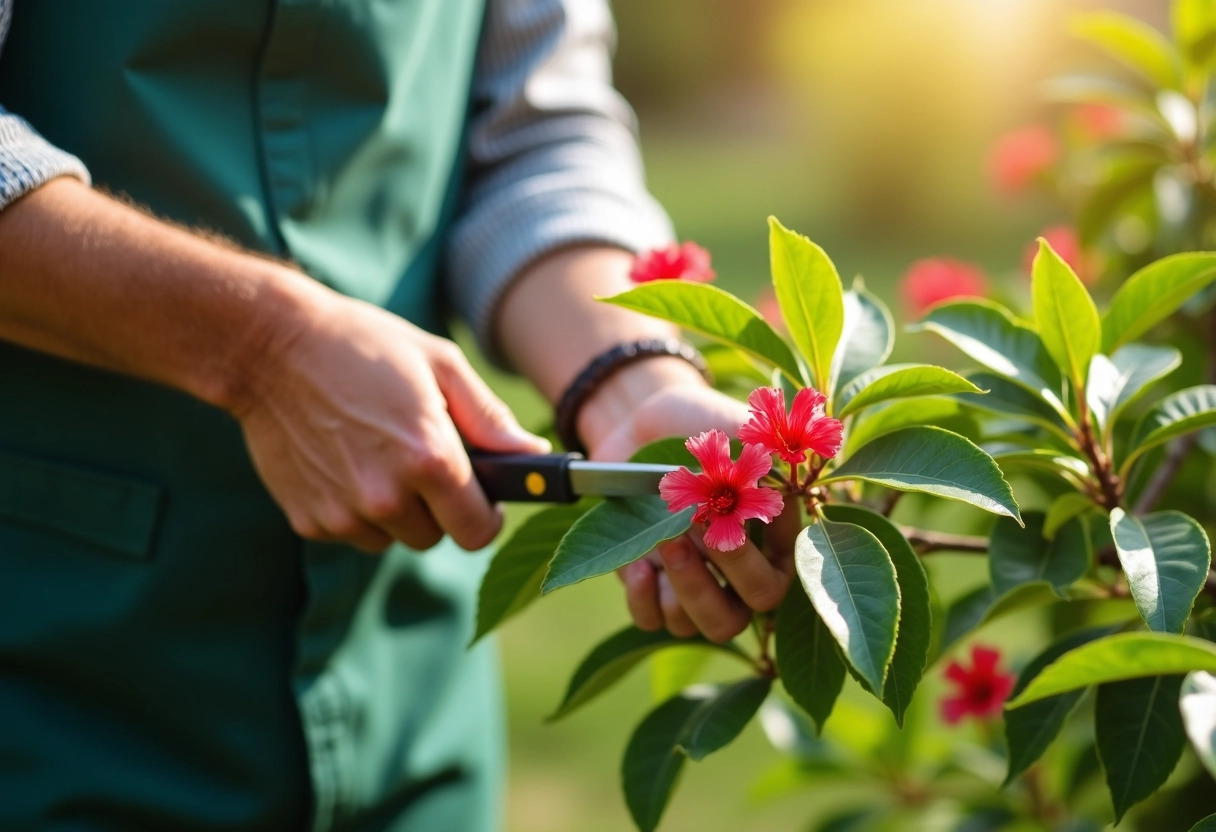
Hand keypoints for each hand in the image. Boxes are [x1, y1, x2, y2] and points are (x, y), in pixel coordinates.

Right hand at [235, 288, 549, 551]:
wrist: (269, 347)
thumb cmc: (364, 347)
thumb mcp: (440, 364)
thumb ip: (490, 419)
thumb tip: (534, 456)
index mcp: (430, 460)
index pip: (478, 530)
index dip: (484, 513)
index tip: (479, 495)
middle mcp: (386, 496)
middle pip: (436, 536)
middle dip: (438, 507)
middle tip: (419, 459)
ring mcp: (343, 513)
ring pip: (393, 538)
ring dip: (396, 510)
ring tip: (377, 453)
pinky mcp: (309, 520)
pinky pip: (353, 531)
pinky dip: (355, 508)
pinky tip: (343, 460)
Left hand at [591, 381, 800, 642]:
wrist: (639, 425)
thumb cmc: (697, 425)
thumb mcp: (732, 430)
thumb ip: (761, 456)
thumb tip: (779, 474)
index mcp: (777, 539)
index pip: (793, 566)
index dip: (774, 543)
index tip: (744, 505)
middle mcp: (744, 573)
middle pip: (757, 607)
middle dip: (732, 569)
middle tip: (700, 528)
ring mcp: (700, 587)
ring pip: (709, 626)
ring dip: (687, 585)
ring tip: (665, 540)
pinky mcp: (654, 591)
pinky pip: (656, 622)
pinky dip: (645, 599)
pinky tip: (638, 565)